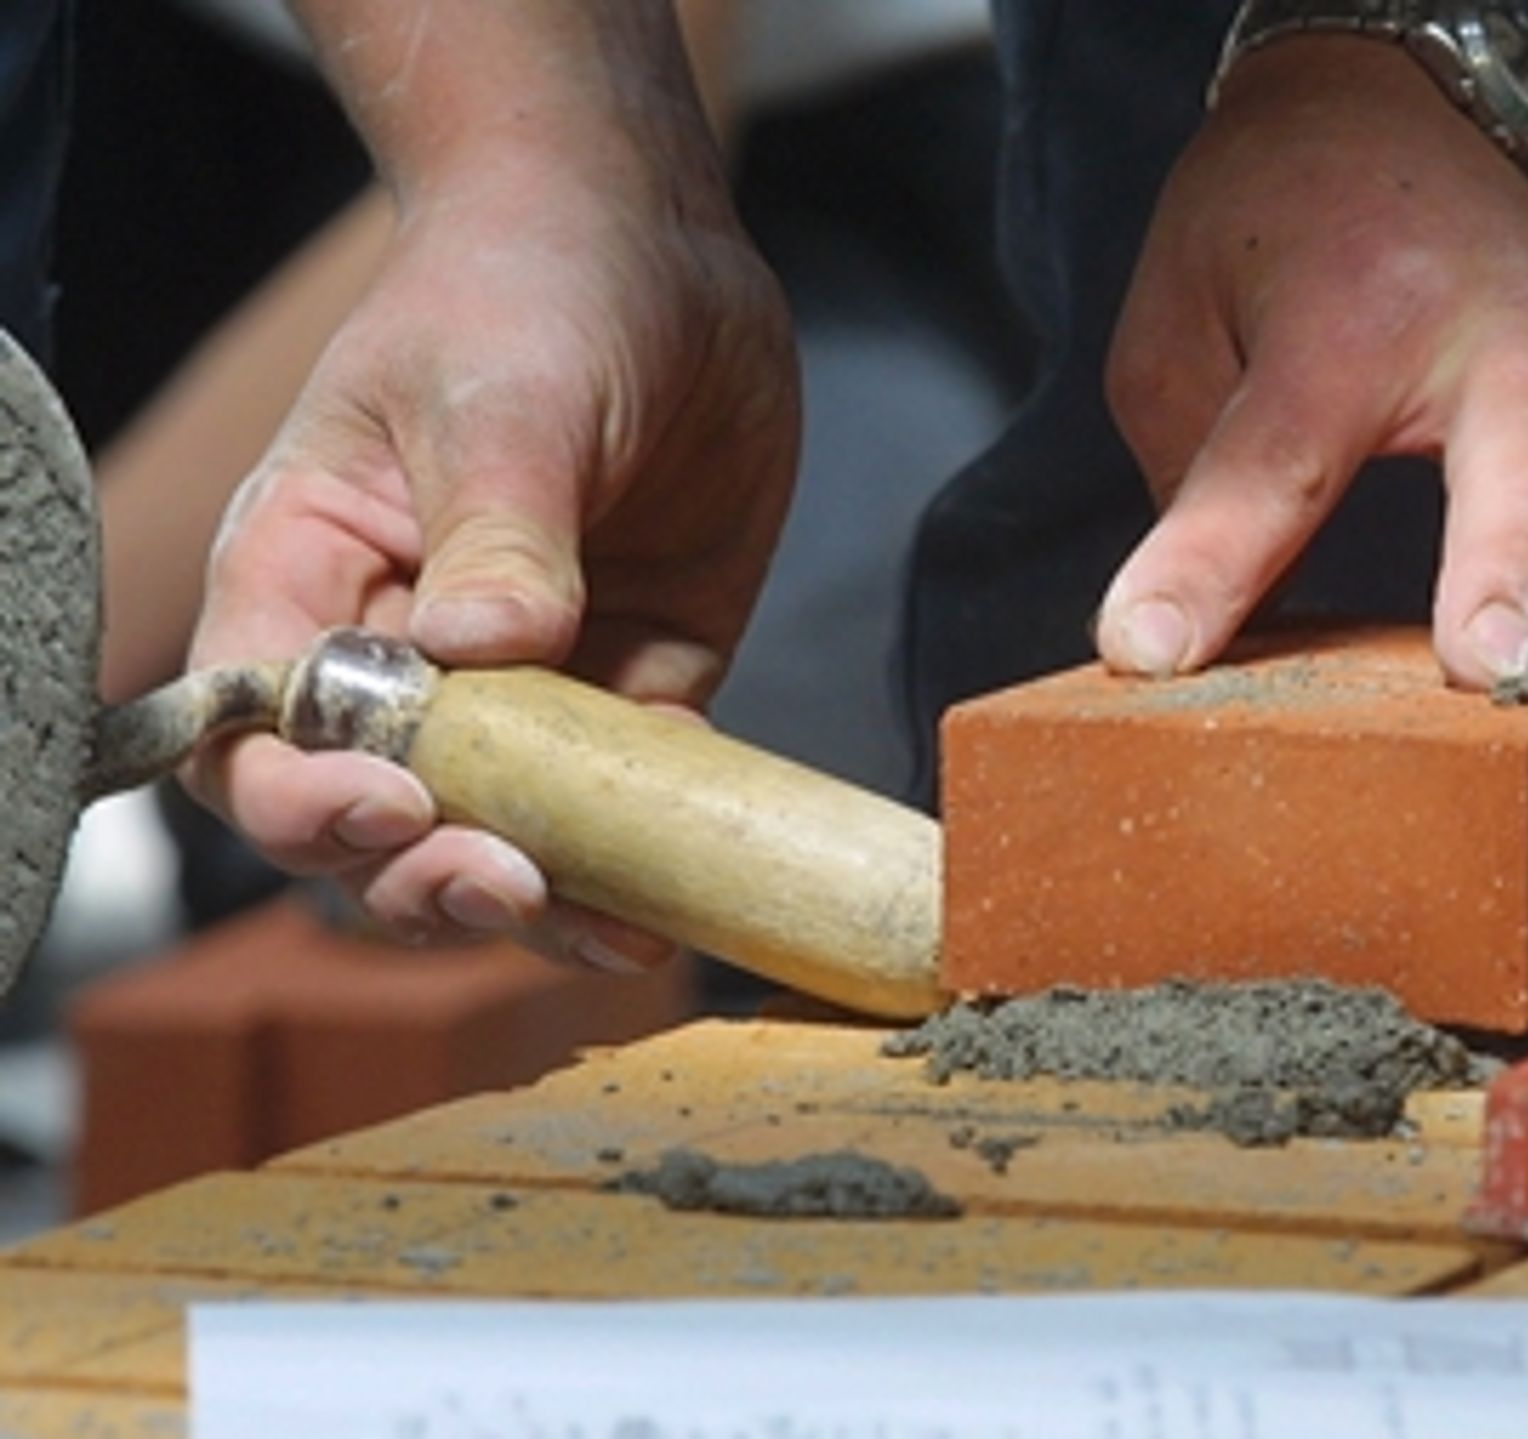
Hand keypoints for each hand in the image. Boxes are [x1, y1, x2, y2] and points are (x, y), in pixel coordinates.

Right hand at [184, 156, 798, 968]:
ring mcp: (523, 686)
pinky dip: (642, 865)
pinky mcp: (633, 686)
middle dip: (421, 878)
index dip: (307, 800)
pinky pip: (624, 808)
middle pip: (369, 826)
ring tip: (601, 933)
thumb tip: (488, 645)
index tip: (397, 803)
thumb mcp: (502, 395)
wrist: (652, 249)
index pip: (258, 737)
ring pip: (499, 840)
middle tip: (505, 880)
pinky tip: (673, 907)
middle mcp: (403, 656)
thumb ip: (498, 525)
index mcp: (310, 579)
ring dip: (537, 903)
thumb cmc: (527, 290)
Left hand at [1099, 36, 1527, 691]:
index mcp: (1346, 319)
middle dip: (1509, 566)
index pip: (1276, 452)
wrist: (1390, 109)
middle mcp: (1496, 336)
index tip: (1152, 649)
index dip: (1212, 558)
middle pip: (1516, 455)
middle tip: (1493, 672)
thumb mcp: (1178, 325)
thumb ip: (1190, 473)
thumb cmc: (1274, 235)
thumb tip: (1177, 643)